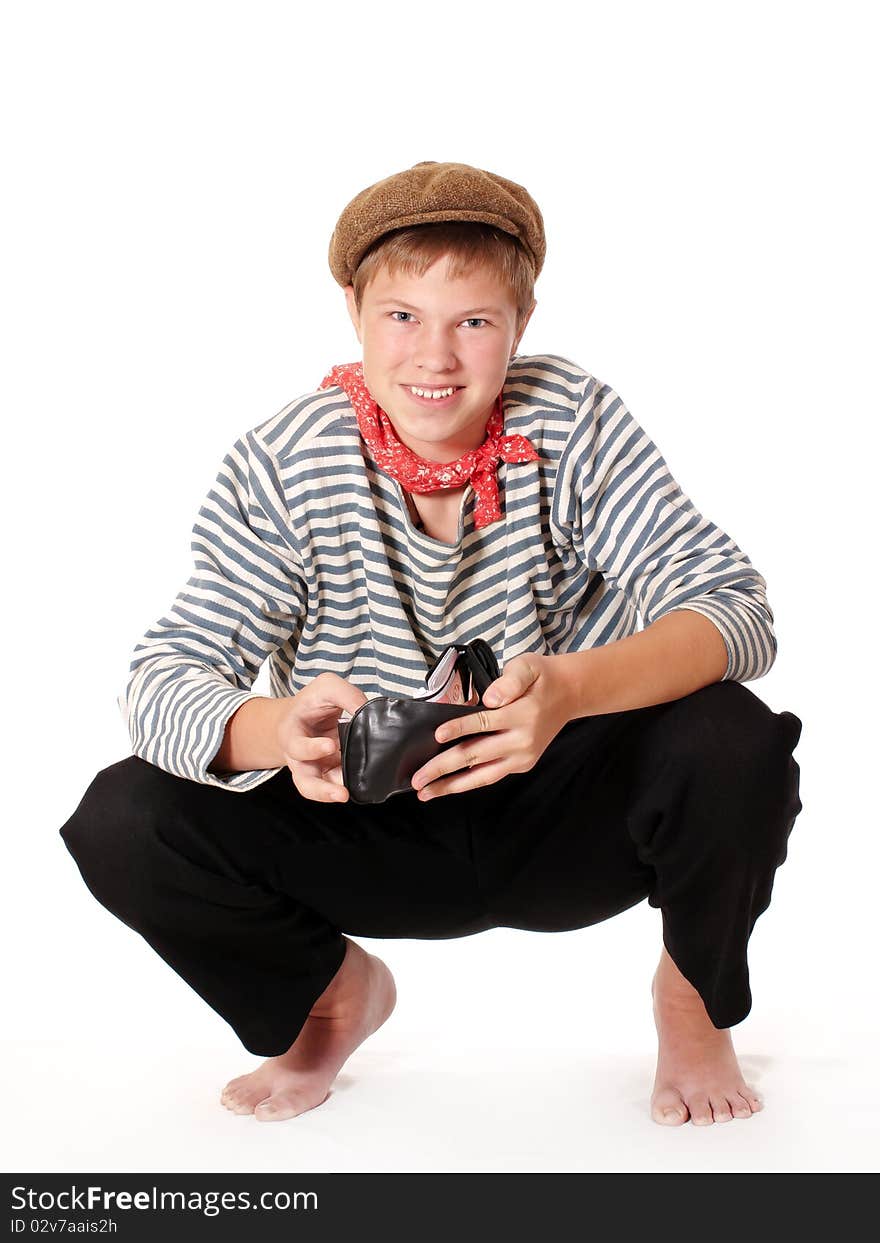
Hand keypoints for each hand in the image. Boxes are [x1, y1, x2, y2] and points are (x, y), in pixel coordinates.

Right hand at [278, 673, 366, 802]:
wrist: (301, 716)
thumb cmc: (311, 703)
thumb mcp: (326, 687)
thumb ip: (346, 694)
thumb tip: (368, 710)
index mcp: (292, 735)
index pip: (298, 746)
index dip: (313, 748)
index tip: (331, 745)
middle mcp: (300, 758)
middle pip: (304, 781)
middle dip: (321, 789)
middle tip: (340, 792)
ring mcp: (315, 769)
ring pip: (316, 790)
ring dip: (331, 794)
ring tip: (346, 795)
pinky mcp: (329, 773)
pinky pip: (335, 785)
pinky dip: (346, 785)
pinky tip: (358, 784)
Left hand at [410, 653, 574, 799]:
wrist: (569, 693)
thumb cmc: (541, 678)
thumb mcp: (527, 666)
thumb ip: (509, 681)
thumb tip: (491, 699)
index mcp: (522, 715)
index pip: (483, 723)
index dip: (459, 728)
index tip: (437, 736)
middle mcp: (522, 740)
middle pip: (475, 755)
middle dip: (443, 768)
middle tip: (417, 779)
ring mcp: (523, 756)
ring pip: (482, 775)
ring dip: (452, 785)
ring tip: (426, 793)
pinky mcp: (522, 764)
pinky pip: (491, 775)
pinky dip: (469, 782)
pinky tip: (449, 786)